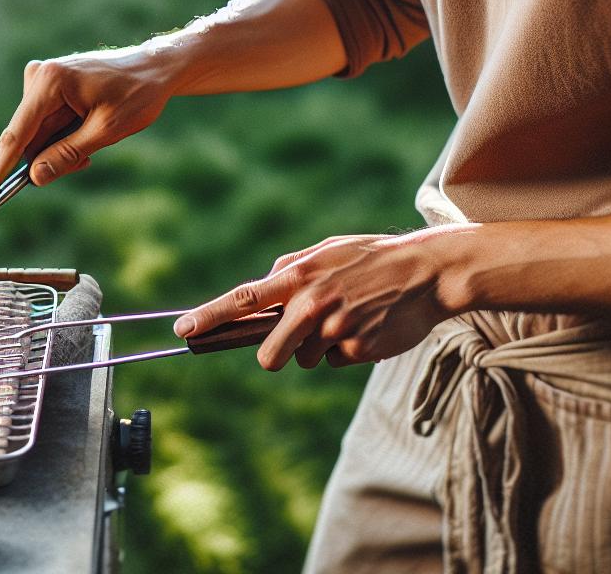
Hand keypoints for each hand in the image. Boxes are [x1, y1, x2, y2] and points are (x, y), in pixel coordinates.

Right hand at [0, 48, 176, 201]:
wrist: (156, 68)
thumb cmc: (138, 94)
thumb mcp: (106, 130)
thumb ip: (67, 154)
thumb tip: (35, 177)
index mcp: (50, 81)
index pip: (16, 135)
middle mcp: (39, 76)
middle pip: (28, 138)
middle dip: (50, 158)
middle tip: (86, 162)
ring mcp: (42, 80)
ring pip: (37, 135)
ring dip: (60, 148)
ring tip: (95, 140)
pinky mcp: (49, 86)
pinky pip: (45, 125)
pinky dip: (64, 137)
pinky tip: (88, 130)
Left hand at [173, 230, 460, 369]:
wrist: (428, 273)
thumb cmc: (373, 259)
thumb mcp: (328, 249)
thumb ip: (292, 265)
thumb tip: (265, 282)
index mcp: (298, 276)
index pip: (243, 300)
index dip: (209, 316)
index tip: (182, 330)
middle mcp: (311, 304)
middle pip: (270, 354)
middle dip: (277, 354)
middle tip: (297, 339)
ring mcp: (334, 330)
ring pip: (306, 359)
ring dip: (320, 347)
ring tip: (349, 317)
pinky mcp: (357, 350)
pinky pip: (337, 361)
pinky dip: (348, 350)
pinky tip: (368, 327)